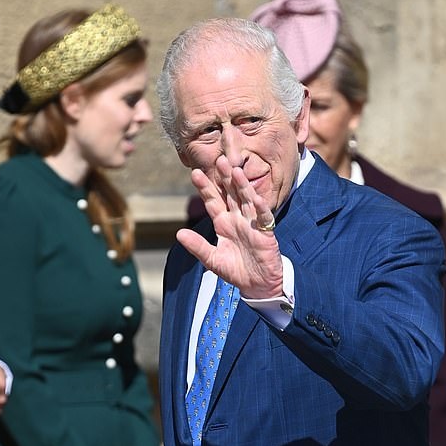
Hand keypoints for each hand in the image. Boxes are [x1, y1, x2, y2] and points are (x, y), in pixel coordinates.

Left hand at [176, 155, 283, 298]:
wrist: (258, 285)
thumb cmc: (237, 271)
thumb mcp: (213, 260)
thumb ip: (197, 246)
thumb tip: (179, 234)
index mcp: (223, 224)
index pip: (213, 201)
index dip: (205, 188)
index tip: (194, 173)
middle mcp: (237, 220)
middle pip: (231, 194)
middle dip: (224, 178)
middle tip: (218, 160)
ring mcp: (252, 225)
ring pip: (247, 200)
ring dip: (242, 186)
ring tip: (235, 171)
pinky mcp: (266, 233)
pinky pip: (263, 218)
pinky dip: (261, 209)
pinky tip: (256, 199)